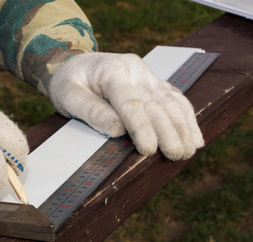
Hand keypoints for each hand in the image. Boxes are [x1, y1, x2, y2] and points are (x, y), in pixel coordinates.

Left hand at [49, 52, 203, 159]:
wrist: (76, 64)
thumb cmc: (69, 82)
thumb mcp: (68, 95)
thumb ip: (91, 111)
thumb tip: (118, 130)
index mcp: (113, 70)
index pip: (131, 102)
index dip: (142, 127)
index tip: (149, 149)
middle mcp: (135, 70)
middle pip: (157, 103)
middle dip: (168, 131)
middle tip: (175, 155)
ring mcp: (147, 75)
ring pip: (172, 101)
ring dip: (183, 127)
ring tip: (188, 151)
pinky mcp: (153, 83)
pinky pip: (175, 99)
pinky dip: (186, 118)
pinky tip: (194, 136)